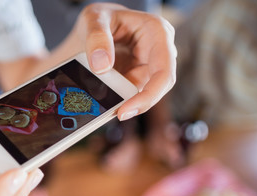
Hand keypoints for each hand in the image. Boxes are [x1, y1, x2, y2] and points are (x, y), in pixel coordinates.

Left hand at [74, 3, 176, 119]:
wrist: (93, 29)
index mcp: (157, 32)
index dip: (149, 95)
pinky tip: (100, 104)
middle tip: (114, 115)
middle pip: (157, 88)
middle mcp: (158, 52)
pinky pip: (128, 97)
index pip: (163, 70)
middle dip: (136, 104)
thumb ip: (96, 38)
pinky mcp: (136, 81)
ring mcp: (148, 69)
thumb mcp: (93, 19)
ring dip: (122, 102)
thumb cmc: (99, 19)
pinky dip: (115, 102)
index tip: (125, 110)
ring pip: (141, 95)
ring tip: (99, 105)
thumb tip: (102, 66)